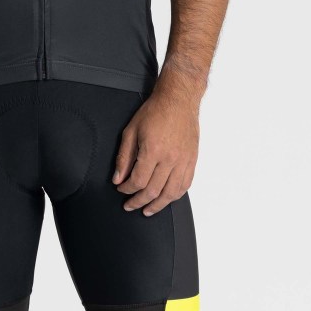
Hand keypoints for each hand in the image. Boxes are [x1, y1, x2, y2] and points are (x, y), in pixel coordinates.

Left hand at [112, 90, 198, 215]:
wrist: (178, 100)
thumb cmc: (155, 111)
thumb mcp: (131, 130)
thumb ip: (124, 156)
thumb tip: (118, 178)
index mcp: (153, 151)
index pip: (138, 181)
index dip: (127, 189)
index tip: (121, 189)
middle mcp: (170, 159)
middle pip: (153, 191)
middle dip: (138, 201)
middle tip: (130, 205)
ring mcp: (183, 161)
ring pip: (171, 193)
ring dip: (158, 205)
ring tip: (147, 210)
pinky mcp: (192, 160)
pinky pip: (185, 185)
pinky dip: (175, 196)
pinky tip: (167, 198)